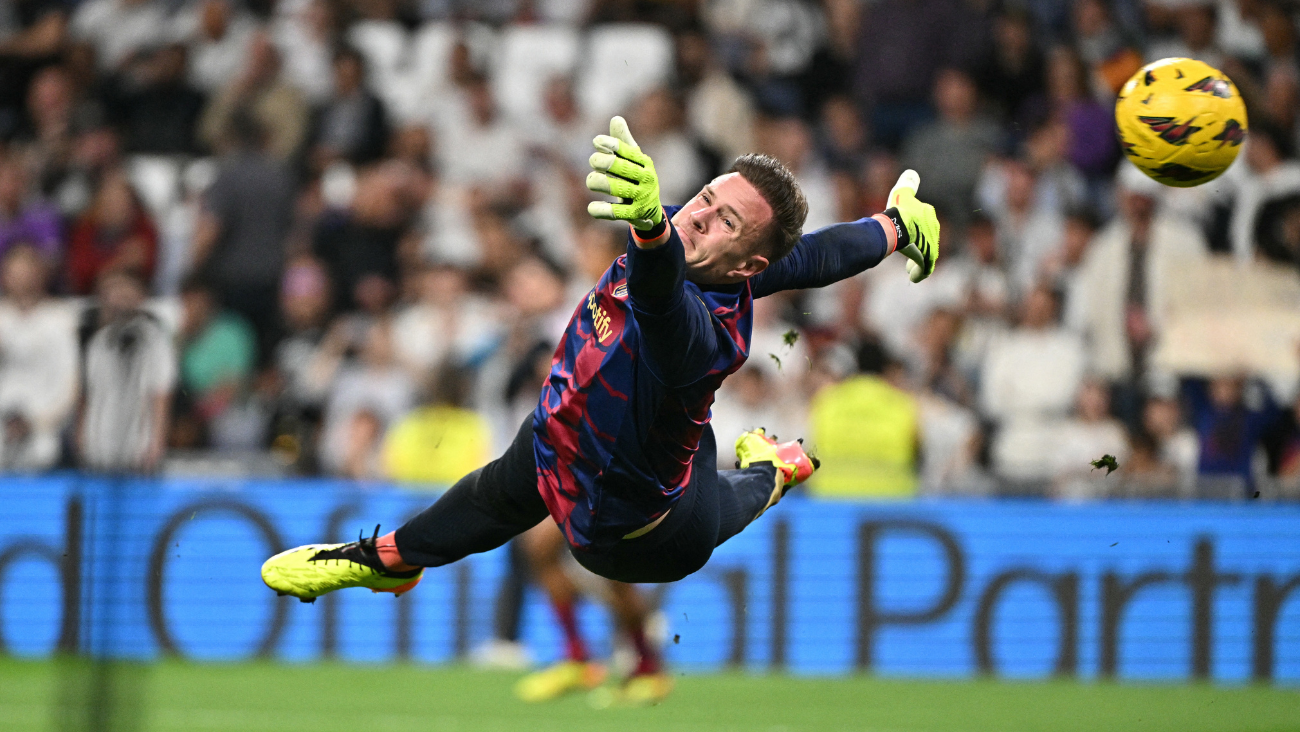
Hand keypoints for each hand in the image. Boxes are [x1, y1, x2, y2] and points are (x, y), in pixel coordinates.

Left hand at [585, 116, 664, 231]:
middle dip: (604, 162)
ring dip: (600, 182)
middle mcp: (646, 178)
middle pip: (622, 168)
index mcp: (645, 162)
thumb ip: (622, 142)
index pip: (627, 150)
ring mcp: (641, 197)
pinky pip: (616, 212)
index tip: (596, 141)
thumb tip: (616, 118)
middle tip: (593, 161)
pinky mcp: (635, 215)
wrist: (651, 212)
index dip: (611, 145)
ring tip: (591, 181)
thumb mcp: (633, 161)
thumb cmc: (636, 180)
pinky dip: (602, 210)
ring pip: (617, 188)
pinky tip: (592, 207)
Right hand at [883, 170, 939, 282]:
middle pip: (926, 241)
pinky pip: (925, 268)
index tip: (907, 238)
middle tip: (908, 255)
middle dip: (918, 249)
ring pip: (926, 256)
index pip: (925, 224)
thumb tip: (912, 173)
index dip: (915, 232)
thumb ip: (908, 183)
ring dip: (917, 263)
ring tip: (909, 269)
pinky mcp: (928, 256)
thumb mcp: (902, 193)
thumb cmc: (898, 210)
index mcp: (929, 214)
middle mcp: (933, 229)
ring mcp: (931, 244)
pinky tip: (913, 278)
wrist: (898, 225)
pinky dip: (919, 273)